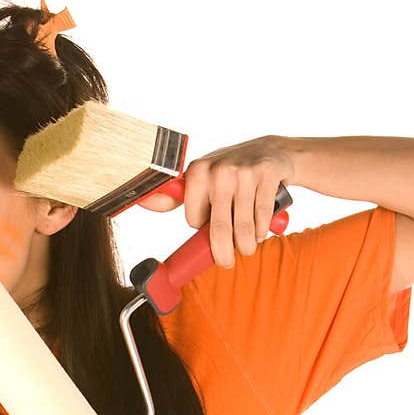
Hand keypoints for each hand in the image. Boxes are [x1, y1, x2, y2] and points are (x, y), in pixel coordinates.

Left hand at [137, 135, 294, 266]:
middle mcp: (218, 170)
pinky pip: (262, 219)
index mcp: (197, 172)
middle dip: (223, 254)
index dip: (202, 228)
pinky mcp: (266, 176)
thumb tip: (142, 201)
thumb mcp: (202, 178)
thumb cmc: (231, 171)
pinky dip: (262, 231)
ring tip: (246, 246)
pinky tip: (260, 229)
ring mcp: (244, 172)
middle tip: (226, 263)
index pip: (194, 220)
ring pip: (243, 229)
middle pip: (218, 229)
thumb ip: (175, 196)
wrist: (271, 151)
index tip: (209, 225)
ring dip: (246, 245)